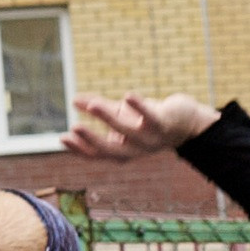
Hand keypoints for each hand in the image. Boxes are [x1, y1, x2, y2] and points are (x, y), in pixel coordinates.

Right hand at [63, 91, 220, 161]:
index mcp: (123, 151)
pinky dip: (140, 107)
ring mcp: (151, 139)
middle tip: (74, 128)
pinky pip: (151, 117)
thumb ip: (100, 108)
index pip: (98, 155)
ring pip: (128, 131)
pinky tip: (127, 95)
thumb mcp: (122, 114)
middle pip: (112, 150)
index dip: (80, 149)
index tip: (62, 138)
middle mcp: (137, 150)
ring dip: (109, 118)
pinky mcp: (164, 124)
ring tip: (93, 104)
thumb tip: (74, 99)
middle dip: (92, 140)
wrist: (186, 122)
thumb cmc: (149, 119)